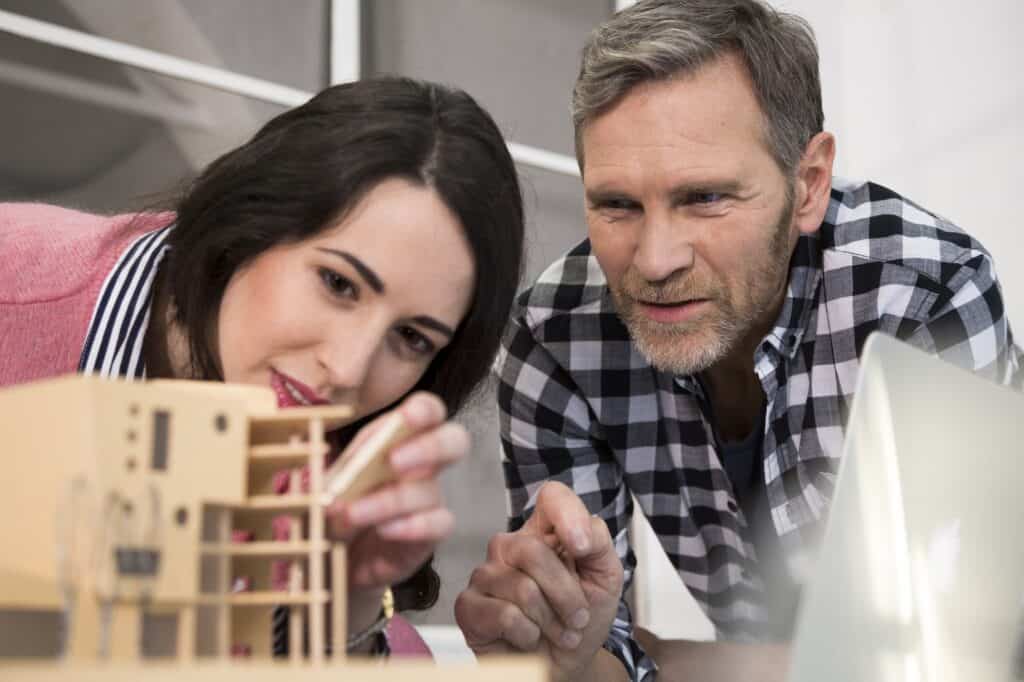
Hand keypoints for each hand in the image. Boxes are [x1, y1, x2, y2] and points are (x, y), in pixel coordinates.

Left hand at [324, 392, 466, 592]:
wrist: (335, 557)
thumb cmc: (336, 507)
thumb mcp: (327, 482)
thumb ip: (331, 467)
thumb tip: (320, 454)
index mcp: (397, 439)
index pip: (428, 412)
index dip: (424, 410)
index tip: (406, 417)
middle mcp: (421, 465)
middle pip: (454, 441)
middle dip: (429, 447)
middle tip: (395, 462)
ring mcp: (428, 499)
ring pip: (429, 490)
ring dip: (389, 500)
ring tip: (352, 513)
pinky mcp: (429, 533)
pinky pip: (439, 524)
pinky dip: (412, 526)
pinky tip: (385, 530)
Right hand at [455, 482, 623, 681]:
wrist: (566, 667)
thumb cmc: (581, 620)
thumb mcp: (605, 578)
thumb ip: (598, 543)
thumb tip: (579, 531)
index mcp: (544, 532)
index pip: (552, 497)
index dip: (568, 516)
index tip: (583, 549)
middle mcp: (510, 546)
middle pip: (533, 551)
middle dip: (567, 594)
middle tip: (579, 618)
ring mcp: (485, 575)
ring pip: (522, 588)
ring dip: (552, 621)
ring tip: (558, 632)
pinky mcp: (468, 606)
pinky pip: (503, 614)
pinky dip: (528, 634)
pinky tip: (529, 639)